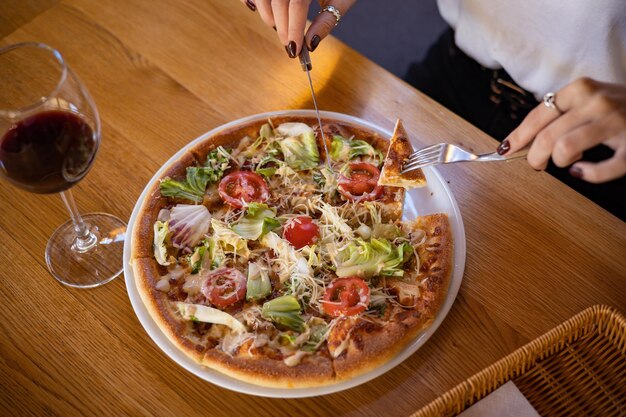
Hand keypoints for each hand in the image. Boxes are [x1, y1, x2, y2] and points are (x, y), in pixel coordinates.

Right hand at [241, 0, 355, 57]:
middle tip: (288, 45)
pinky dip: (254, 0)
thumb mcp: (341, 1)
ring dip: (267, 15)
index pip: (297, 4)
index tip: (294, 50)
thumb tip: (310, 44)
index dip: (293, 29)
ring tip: (279, 27)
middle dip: (281, 27)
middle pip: (278, 0)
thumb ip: (326, 21)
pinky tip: (256, 8)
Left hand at [498, 78, 625, 182]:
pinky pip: (601, 170)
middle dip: (535, 157)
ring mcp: (616, 123)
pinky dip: (588, 175)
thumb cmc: (619, 107)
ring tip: (568, 161)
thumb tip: (519, 141)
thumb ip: (559, 115)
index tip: (504, 149)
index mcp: (581, 90)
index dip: (518, 137)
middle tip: (538, 164)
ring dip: (560, 162)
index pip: (538, 116)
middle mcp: (597, 102)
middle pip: (547, 137)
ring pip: (565, 149)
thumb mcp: (588, 100)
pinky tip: (583, 171)